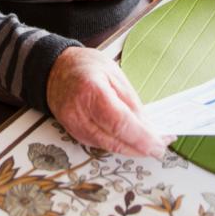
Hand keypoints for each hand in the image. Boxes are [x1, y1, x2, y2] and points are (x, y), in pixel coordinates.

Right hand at [47, 47, 170, 158]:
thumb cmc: (86, 66)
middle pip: (114, 140)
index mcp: (91, 91)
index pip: (119, 123)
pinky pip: (99, 144)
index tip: (159, 144)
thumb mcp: (115, 73)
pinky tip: (131, 142)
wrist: (54, 70)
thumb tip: (148, 127)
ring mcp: (73, 125)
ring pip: (108, 147)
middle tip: (160, 146)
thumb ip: (131, 102)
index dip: (141, 138)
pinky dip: (118, 145)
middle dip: (140, 148)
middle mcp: (78, 112)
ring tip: (150, 144)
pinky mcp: (73, 133)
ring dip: (131, 149)